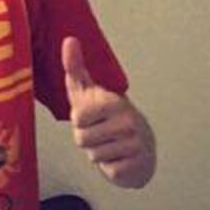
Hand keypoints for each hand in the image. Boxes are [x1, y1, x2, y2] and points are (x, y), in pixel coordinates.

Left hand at [62, 35, 155, 187]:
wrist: (141, 145)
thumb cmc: (107, 115)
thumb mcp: (89, 90)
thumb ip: (75, 65)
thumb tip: (69, 39)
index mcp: (114, 102)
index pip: (78, 118)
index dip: (80, 119)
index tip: (92, 115)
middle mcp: (128, 122)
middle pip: (82, 139)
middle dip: (86, 138)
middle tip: (100, 131)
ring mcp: (135, 145)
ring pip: (93, 155)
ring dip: (97, 152)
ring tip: (109, 142)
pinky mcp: (137, 166)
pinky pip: (108, 170)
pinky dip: (110, 166)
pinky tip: (118, 156)